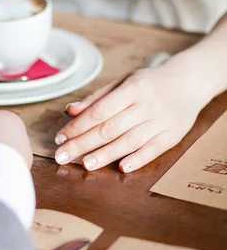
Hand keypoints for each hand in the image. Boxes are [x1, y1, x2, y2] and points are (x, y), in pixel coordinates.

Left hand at [54, 66, 204, 172]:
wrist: (189, 82)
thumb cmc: (148, 83)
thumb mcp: (122, 83)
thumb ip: (96, 98)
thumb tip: (70, 111)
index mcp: (132, 88)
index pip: (99, 111)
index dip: (78, 126)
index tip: (60, 138)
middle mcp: (147, 105)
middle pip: (110, 128)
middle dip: (83, 144)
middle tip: (62, 156)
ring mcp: (161, 121)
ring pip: (129, 141)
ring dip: (106, 155)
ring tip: (85, 165)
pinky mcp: (174, 135)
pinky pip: (154, 149)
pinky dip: (138, 159)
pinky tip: (122, 168)